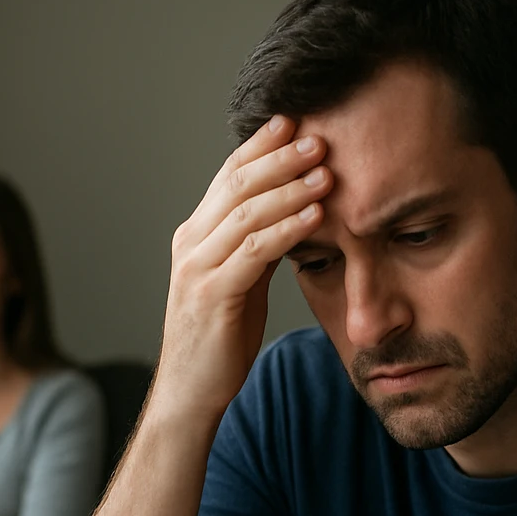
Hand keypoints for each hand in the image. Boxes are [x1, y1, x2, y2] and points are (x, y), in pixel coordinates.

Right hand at [151, 115, 332, 423]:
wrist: (190, 394)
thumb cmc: (219, 341)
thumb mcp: (240, 283)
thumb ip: (256, 247)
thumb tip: (292, 215)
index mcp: (195, 235)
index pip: (228, 176)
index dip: (260, 146)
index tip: (294, 121)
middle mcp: (190, 244)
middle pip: (236, 184)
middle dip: (279, 157)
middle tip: (319, 137)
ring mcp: (197, 268)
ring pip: (245, 212)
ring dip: (289, 189)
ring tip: (326, 170)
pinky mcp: (212, 295)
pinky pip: (254, 252)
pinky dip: (287, 229)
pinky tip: (316, 216)